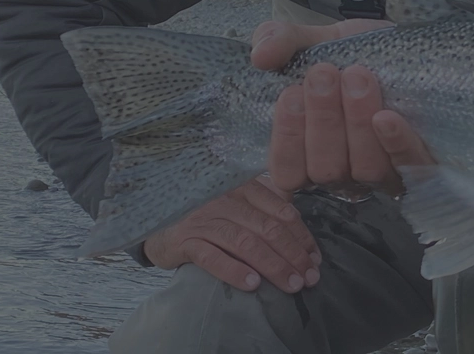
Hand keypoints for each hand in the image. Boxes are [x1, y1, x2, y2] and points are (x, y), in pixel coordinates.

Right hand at [141, 177, 319, 291]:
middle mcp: (226, 200)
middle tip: (309, 278)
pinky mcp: (185, 240)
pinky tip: (252, 284)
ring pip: (246, 243)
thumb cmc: (205, 215)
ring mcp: (205, 219)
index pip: (282, 212)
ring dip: (273, 266)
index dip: (302, 237)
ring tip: (290, 285)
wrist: (158, 223)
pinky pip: (212, 257)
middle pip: (268, 229)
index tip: (315, 259)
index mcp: (245, 188)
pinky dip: (234, 270)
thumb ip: (265, 208)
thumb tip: (300, 230)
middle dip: (294, 255)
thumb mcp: (236, 203)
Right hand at [250, 19, 436, 198]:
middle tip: (325, 74)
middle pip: (326, 170)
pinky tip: (387, 117)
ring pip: (365, 169)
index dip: (286, 139)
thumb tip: (260, 55)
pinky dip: (396, 144)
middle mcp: (344, 173)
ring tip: (357, 77)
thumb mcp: (314, 41)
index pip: (288, 173)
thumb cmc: (351, 53)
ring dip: (357, 124)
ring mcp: (384, 172)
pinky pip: (409, 166)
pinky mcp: (422, 164)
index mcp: (309, 154)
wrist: (406, 43)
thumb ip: (281, 42)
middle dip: (323, 122)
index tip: (290, 93)